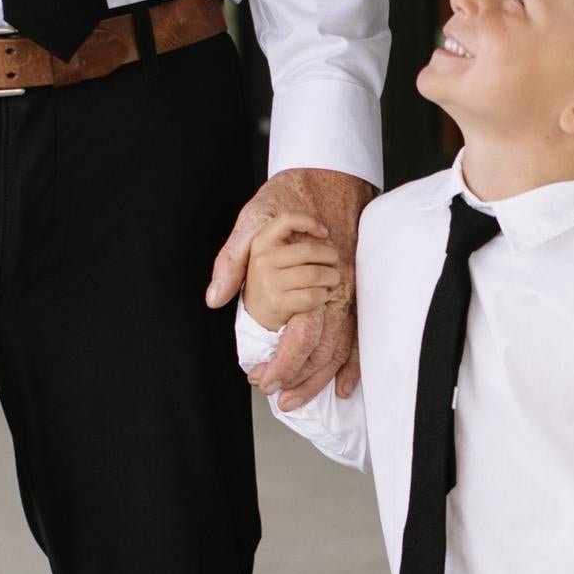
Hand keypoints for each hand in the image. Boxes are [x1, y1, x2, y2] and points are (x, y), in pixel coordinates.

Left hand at [207, 168, 374, 405]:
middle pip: (325, 351)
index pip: (300, 338)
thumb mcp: (252, 221)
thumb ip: (233, 260)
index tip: (264, 380)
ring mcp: (350, 290)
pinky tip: (343, 384)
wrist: (330, 173)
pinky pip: (358, 333)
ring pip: (343, 346)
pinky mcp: (356, 288)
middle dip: (303, 381)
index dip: (283, 366)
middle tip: (281, 400)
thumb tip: (215, 296)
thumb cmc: (291, 196)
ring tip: (301, 397)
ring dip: (323, 377)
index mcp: (310, 278)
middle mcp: (337, 290)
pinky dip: (352, 363)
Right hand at [242, 215, 348, 335]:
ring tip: (332, 280)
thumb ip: (292, 240)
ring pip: (314, 274)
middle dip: (331, 257)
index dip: (310, 222)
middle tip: (334, 263)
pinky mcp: (277, 302)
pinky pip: (312, 295)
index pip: (287, 220)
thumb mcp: (272, 254)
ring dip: (331, 277)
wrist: (255, 312)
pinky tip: (323, 294)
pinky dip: (324, 294)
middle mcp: (263, 260)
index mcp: (262, 242)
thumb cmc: (273, 278)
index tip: (324, 233)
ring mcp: (268, 282)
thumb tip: (326, 235)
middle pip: (310, 250)